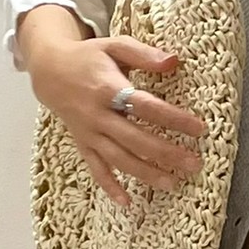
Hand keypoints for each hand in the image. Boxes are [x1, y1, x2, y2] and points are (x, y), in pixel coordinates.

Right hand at [20, 15, 205, 211]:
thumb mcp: (114, 46)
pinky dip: (110, 187)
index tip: (199, 129)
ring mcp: (89, 133)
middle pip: (135, 139)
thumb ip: (145, 54)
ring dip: (145, 174)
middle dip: (166, 153)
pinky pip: (96, 169)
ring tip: (173, 184)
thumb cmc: (88, 57)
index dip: (173, 119)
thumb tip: (174, 61)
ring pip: (119, 159)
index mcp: (108, 88)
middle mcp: (98, 115)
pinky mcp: (82, 144)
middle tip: (194, 163)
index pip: (146, 107)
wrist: (49, 71)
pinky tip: (127, 202)